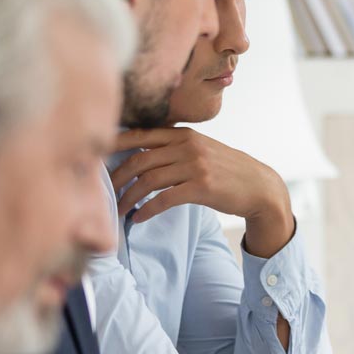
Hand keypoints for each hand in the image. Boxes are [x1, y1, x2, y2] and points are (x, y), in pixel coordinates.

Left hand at [113, 128, 293, 256]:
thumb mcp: (203, 150)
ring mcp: (196, 165)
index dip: (115, 144)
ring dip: (128, 198)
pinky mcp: (201, 187)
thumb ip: (176, 148)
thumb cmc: (228, 170)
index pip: (142, 135)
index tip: (94, 155)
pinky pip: (164, 199)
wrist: (259, 187)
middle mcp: (188, 146)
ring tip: (118, 211)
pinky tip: (138, 218)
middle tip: (102, 193)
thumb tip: (140, 155)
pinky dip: (147, 210)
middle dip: (117, 178)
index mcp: (185, 135)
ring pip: (148, 180)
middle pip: (140, 159)